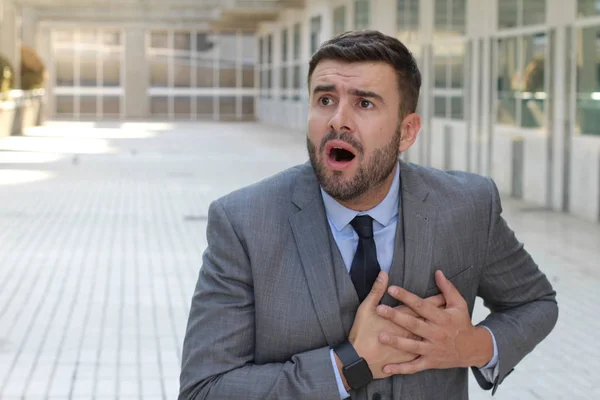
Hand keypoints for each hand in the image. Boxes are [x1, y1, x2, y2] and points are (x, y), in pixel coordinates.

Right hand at [341, 272, 445, 381]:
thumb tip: (384, 274)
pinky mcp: (407, 361)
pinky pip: (420, 359)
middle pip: (428, 321)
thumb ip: (376, 290)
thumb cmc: (361, 334)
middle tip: (449, 307)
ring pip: (428, 338)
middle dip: (439, 314)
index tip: (443, 296)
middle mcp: (411, 333)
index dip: (433, 300)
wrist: (359, 361)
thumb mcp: (366, 308)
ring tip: (444, 326)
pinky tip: (433, 351)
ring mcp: (411, 348)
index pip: (421, 306)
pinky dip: (427, 353)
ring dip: (436, 332)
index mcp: (403, 319)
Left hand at [375, 270, 492, 374]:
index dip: (406, 297)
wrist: (473, 350)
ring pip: (412, 346)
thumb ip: (447, 288)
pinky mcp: (430, 362)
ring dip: (396, 341)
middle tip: (380, 309)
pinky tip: (386, 368)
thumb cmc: (463, 324)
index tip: (392, 289)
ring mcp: (432, 349)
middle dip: (396, 317)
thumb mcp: (459, 304)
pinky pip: (414, 367)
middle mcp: (436, 333)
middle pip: (413, 324)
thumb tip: (437, 272)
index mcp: (441, 318)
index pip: (421, 305)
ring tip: (380, 335)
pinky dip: (400, 369)